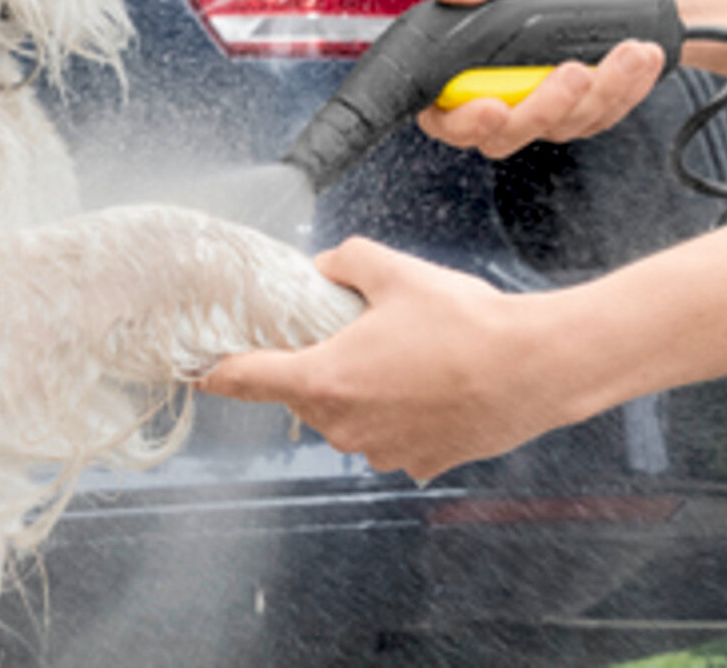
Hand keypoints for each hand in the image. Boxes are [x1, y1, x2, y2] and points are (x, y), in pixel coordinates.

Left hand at [197, 237, 570, 481]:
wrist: (530, 367)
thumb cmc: (463, 321)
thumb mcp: (398, 272)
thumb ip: (348, 262)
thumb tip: (327, 267)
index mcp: (326, 379)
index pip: (248, 379)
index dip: (217, 370)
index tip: (197, 369)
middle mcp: (345, 426)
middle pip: (305, 395)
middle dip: (320, 364)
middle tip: (356, 330)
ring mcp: (381, 451)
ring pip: (350, 417)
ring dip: (363, 390)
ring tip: (410, 354)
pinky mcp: (417, 464)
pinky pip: (391, 436)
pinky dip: (401, 412)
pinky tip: (434, 384)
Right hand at [420, 0, 666, 154]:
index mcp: (474, 60)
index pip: (446, 113)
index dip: (461, 121)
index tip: (491, 106)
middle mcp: (507, 91)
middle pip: (505, 136)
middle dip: (542, 109)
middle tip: (573, 71)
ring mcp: (549, 108)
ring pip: (563, 126)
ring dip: (599, 91)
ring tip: (627, 50)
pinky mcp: (589, 112)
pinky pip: (604, 116)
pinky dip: (626, 89)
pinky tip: (643, 57)